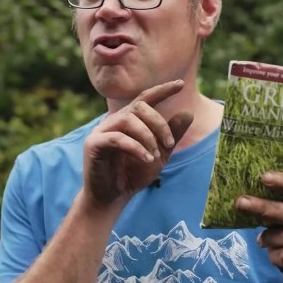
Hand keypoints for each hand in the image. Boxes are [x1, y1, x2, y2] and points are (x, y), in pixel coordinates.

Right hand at [83, 80, 193, 208]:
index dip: (162, 90)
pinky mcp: (93, 144)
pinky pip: (117, 138)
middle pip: (139, 106)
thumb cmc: (133, 175)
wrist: (112, 198)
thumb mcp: (159, 154)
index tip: (181, 84)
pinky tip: (147, 159)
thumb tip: (189, 112)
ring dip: (147, 136)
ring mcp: (101, 131)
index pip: (145, 98)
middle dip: (158, 123)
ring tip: (155, 156)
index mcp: (129, 120)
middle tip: (169, 144)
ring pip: (128, 120)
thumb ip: (171, 135)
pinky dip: (135, 148)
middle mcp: (114, 121)